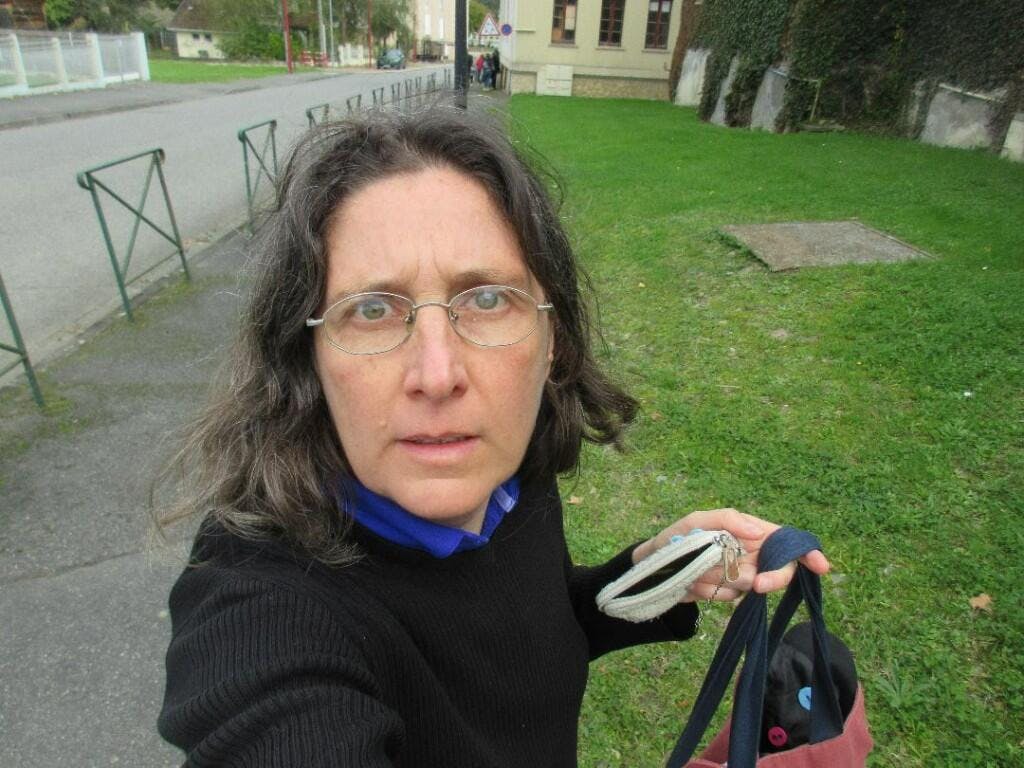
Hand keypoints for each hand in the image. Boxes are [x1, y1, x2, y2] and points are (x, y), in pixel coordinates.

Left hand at [630, 508, 829, 602]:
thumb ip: (728, 519)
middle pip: (779, 569)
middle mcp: (751, 554)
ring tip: (698, 567)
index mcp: (750, 531)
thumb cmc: (677, 537)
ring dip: (722, 578)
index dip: (807, 553)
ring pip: (751, 585)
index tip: (820, 566)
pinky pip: (730, 597)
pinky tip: (693, 580)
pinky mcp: (727, 594)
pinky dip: (710, 589)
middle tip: (756, 583)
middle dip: (772, 578)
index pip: (787, 540)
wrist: (652, 566)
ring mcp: (741, 576)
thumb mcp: (697, 520)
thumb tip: (756, 531)